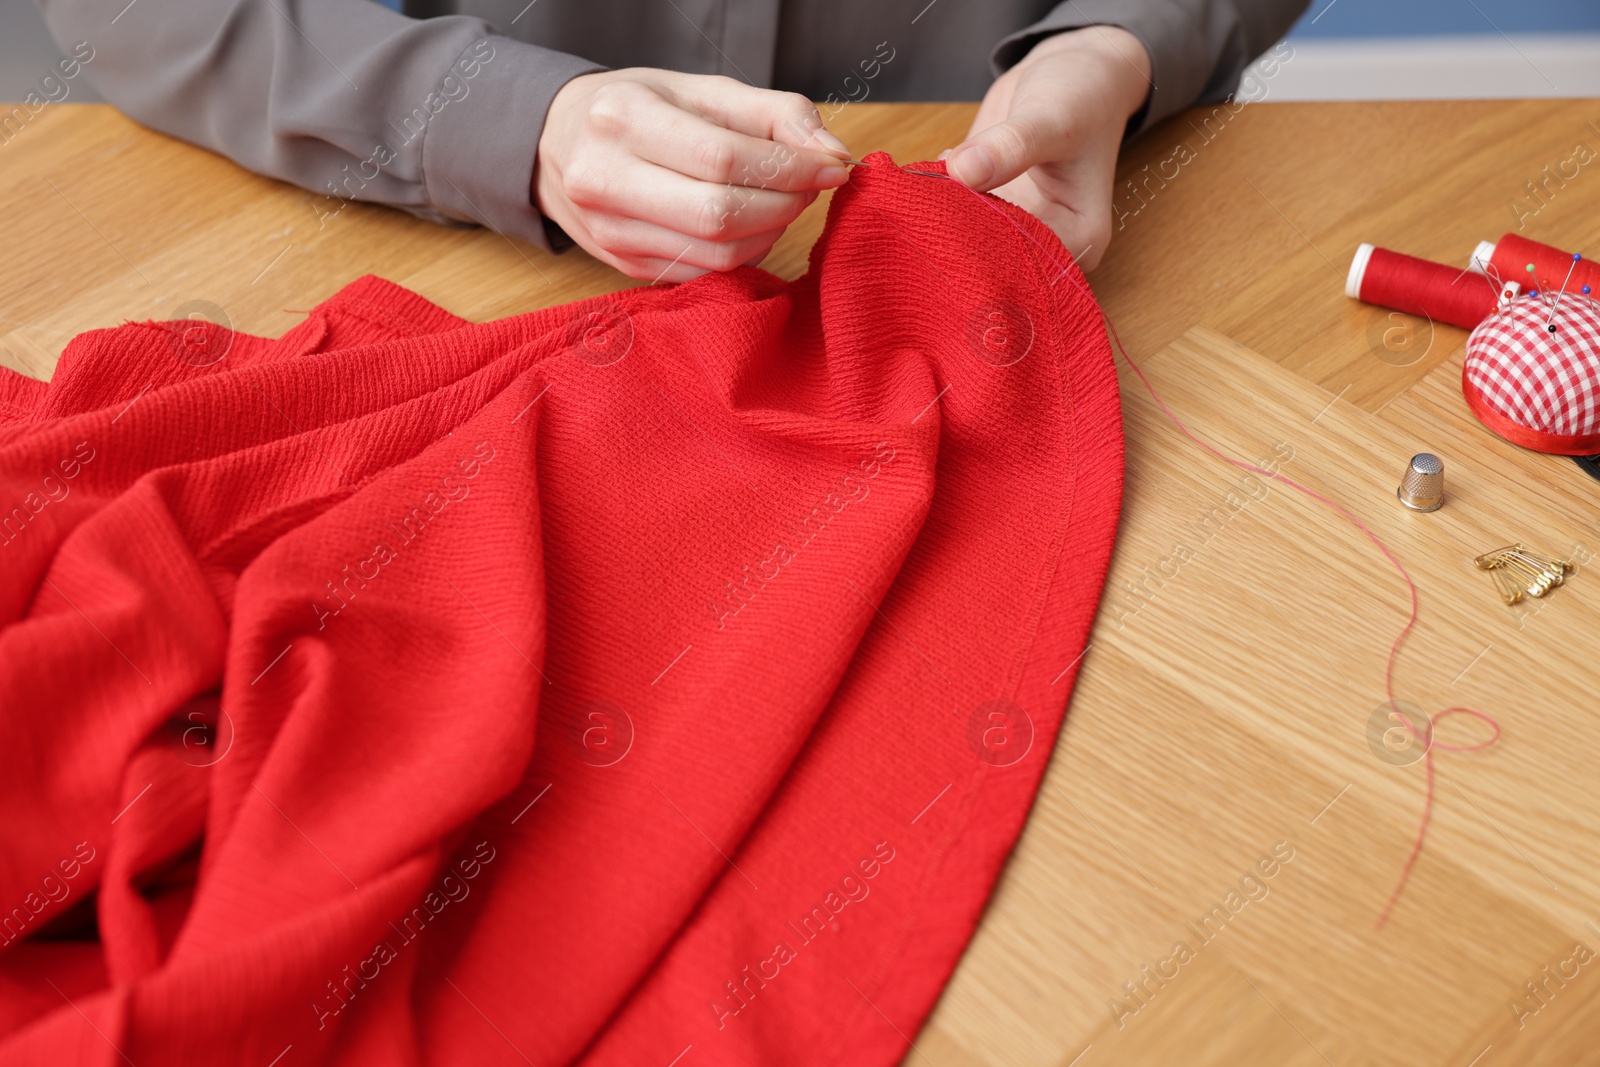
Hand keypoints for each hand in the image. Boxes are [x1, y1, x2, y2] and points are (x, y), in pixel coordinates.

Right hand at [534, 69, 852, 281]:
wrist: (558, 144)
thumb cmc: (639, 110)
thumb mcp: (701, 90)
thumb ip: (774, 113)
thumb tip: (832, 153)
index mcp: (622, 119)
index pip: (724, 158)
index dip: (790, 167)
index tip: (831, 165)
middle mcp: (605, 179)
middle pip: (720, 215)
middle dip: (785, 204)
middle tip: (808, 186)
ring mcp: (610, 232)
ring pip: (717, 254)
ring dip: (770, 231)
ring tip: (781, 201)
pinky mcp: (625, 266)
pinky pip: (705, 272)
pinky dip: (744, 252)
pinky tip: (749, 224)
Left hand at [946, 26, 1151, 270]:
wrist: (1072, 70)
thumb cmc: (1081, 97)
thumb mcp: (1052, 119)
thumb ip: (1011, 147)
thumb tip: (962, 170)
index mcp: (1082, 238)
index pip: (1027, 264)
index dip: (987, 244)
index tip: (955, 210)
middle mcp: (1048, 242)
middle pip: (994, 260)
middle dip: (958, 233)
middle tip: (928, 200)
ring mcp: (1014, 227)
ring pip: (967, 241)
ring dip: (940, 217)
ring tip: (925, 186)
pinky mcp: (986, 207)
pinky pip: (952, 215)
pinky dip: (934, 200)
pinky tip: (926, 176)